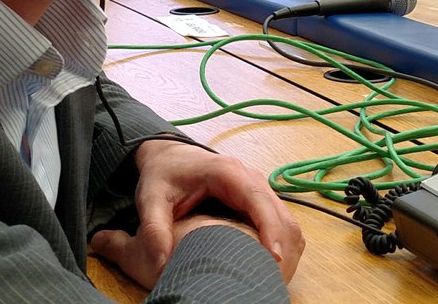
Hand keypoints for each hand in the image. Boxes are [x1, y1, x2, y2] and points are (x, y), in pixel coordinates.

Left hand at [90, 140, 302, 286]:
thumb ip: (153, 227)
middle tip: (273, 279)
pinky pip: (282, 224)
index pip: (257, 198)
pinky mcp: (260, 201)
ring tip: (274, 278)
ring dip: (286, 248)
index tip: (273, 258)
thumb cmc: (163, 175)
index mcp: (225, 172)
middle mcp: (248, 177)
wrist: (169, 158)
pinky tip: (271, 268)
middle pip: (280, 212)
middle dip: (281, 246)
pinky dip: (284, 245)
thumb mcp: (150, 198)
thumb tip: (160, 264)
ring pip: (286, 220)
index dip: (269, 228)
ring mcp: (258, 189)